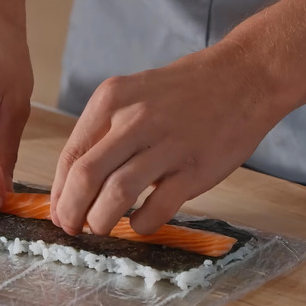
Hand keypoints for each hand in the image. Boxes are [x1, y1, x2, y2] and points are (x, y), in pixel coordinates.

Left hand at [50, 42, 285, 235]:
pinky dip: (142, 224)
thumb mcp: (134, 94)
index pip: (71, 155)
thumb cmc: (185, 91)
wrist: (245, 77)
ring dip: (101, 221)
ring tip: (102, 227)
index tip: (60, 212)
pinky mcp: (194, 169)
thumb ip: (105, 132)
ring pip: (116, 195)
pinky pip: (157, 208)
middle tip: (73, 228)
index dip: (60, 192)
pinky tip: (141, 221)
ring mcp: (166, 144)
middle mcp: (134, 119)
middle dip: (71, 212)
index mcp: (111, 99)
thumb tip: (75, 184)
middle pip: (85, 177)